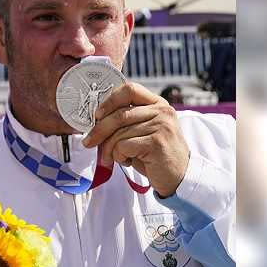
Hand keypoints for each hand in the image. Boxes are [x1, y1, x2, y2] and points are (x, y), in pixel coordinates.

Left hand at [81, 82, 189, 196]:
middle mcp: (162, 111)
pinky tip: (128, 161)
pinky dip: (119, 156)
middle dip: (99, 130)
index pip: (129, 89)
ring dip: (110, 149)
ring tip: (116, 157)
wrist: (178, 177)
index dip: (109, 100)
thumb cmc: (154, 154)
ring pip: (119, 133)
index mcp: (157, 103)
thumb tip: (94, 119)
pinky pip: (123, 146)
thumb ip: (125, 121)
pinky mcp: (157, 142)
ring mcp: (161, 126)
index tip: (97, 115)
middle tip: (89, 142)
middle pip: (119, 114)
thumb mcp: (141, 131)